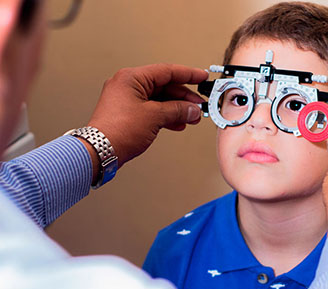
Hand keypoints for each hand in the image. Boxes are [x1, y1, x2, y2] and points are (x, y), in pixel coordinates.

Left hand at [84, 63, 207, 170]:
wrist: (99, 152)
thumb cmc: (117, 131)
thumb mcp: (154, 116)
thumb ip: (177, 110)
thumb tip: (192, 109)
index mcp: (131, 78)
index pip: (166, 71)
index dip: (188, 74)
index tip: (202, 77)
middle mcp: (128, 85)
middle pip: (164, 86)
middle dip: (184, 97)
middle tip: (199, 105)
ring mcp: (127, 100)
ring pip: (160, 100)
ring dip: (177, 109)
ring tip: (192, 117)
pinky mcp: (128, 114)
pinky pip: (153, 110)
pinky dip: (166, 116)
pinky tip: (178, 123)